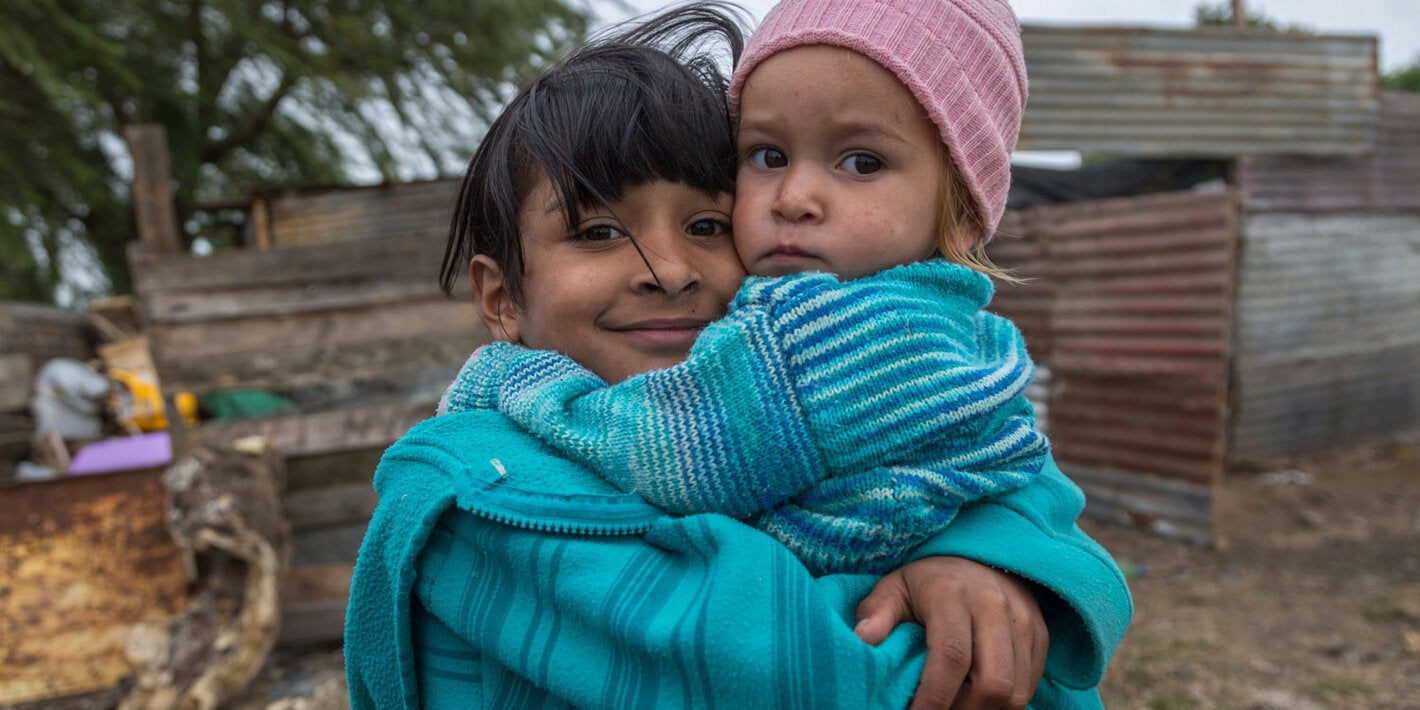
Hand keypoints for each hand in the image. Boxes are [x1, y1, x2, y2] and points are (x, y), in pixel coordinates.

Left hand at [854, 556, 1047, 709]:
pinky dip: (1004, 703)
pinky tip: (975, 698)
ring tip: (954, 707)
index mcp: (952, 594)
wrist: (975, 556)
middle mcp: (994, 605)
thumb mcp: (893, 588)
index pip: (951, 656)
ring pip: (1015, 691)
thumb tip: (862, 641)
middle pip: (992, 683)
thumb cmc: (926, 581)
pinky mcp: (1041, 635)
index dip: (934, 698)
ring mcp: (1024, 620)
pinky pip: (1029, 685)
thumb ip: (876, 613)